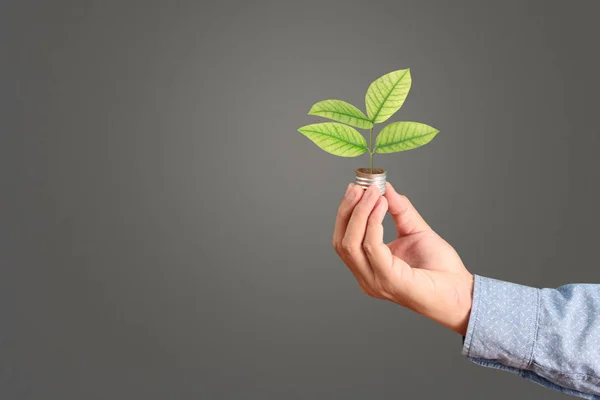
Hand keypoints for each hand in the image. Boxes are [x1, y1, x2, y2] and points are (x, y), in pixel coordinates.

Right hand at [333, 182, 473, 334]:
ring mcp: (375, 281)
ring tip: (374, 193)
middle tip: (360, 187)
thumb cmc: (441, 269)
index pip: (344, 239)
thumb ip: (399, 210)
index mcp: (368, 267)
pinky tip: (382, 206)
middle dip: (348, 211)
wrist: (461, 292)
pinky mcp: (389, 280)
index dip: (347, 212)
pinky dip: (373, 223)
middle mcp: (366, 277)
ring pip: (351, 244)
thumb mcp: (415, 230)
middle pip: (341, 241)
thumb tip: (385, 188)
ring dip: (360, 214)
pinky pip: (372, 247)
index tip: (357, 187)